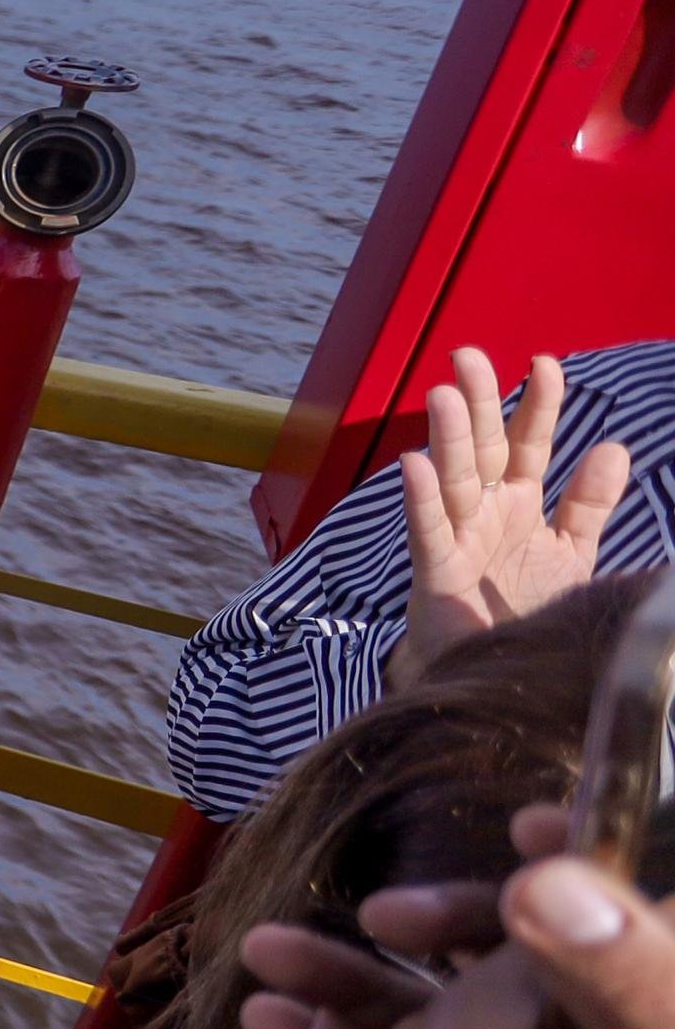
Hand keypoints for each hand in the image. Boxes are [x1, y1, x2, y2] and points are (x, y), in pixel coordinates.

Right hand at [390, 351, 627, 685]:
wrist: (488, 672)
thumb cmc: (522, 609)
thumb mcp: (570, 551)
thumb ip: (588, 502)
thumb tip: (614, 445)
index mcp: (520, 502)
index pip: (529, 443)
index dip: (537, 405)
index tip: (546, 363)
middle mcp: (487, 511)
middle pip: (484, 449)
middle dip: (477, 403)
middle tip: (468, 356)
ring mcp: (459, 537)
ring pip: (454, 480)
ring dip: (448, 439)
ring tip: (442, 397)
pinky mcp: (436, 571)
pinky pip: (429, 530)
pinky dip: (421, 498)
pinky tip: (415, 466)